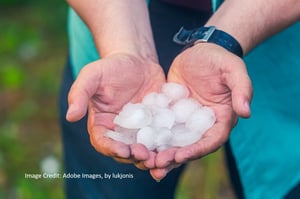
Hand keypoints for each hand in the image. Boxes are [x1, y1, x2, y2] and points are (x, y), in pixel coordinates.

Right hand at [66, 53, 165, 169]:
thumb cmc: (111, 66)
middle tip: (146, 156)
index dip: (111, 149)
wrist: (138, 61)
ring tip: (161, 158)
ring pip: (144, 150)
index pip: (103, 142)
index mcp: (102, 124)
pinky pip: (160, 139)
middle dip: (134, 157)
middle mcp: (120, 131)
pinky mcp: (156, 126)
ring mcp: (139, 130)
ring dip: (151, 157)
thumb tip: (70, 117)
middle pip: (125, 151)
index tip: (123, 150)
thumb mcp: (93, 75)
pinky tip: (174, 147)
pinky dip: (166, 146)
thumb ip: (79, 93)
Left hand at [150, 43, 252, 179]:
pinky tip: (139, 143)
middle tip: (158, 166)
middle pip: (191, 146)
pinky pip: (163, 128)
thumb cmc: (218, 59)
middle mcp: (204, 124)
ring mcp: (187, 120)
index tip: (180, 156)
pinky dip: (153, 138)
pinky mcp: (172, 114)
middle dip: (176, 158)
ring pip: (175, 141)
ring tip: (147, 162)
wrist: (199, 52)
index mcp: (221, 118)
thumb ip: (242, 89)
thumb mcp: (232, 69)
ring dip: (163, 154)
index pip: (212, 140)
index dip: (198, 150)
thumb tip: (246, 112)